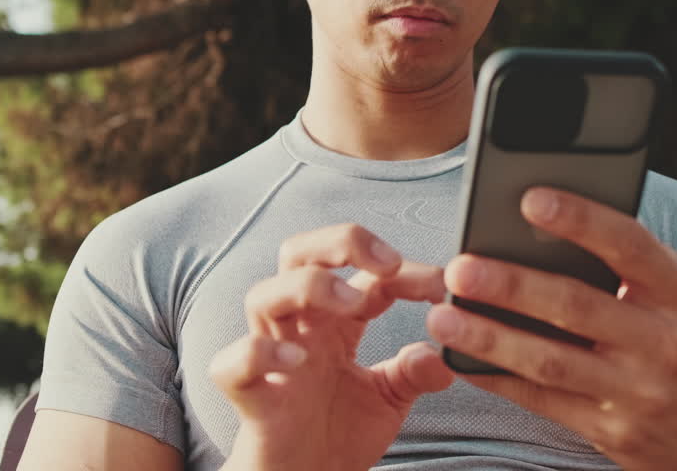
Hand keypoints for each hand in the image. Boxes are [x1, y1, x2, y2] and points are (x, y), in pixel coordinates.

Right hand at [211, 224, 453, 470]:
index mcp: (335, 321)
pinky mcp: (249, 394)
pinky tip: (297, 360)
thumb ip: (415, 371)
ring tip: (353, 306)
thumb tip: (442, 352)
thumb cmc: (339, 434)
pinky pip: (235, 361)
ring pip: (264, 293)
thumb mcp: (390, 398)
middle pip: (299, 253)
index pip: (362, 272)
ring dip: (309, 286)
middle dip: (340, 243)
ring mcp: (271, 356)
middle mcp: (300, 326)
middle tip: (385, 264)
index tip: (442, 287)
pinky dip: (261, 352)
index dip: (402, 269)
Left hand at [426, 187, 676, 470]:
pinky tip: (461, 360)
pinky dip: (497, 378)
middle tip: (460, 268)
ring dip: (490, 338)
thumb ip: (624, 263)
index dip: (580, 219)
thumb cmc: (675, 344)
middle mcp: (664, 342)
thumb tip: (537, 221)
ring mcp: (638, 392)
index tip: (529, 198)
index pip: (630, 246)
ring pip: (550, 360)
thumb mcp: (673, 300)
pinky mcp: (611, 431)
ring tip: (443, 317)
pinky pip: (542, 400)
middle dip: (512, 286)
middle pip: (576, 306)